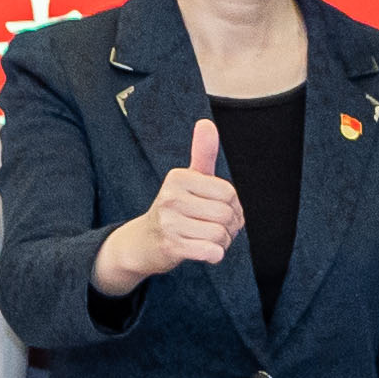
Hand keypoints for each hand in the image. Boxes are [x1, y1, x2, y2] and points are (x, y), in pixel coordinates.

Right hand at [97, 120, 244, 296]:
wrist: (144, 242)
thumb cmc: (176, 208)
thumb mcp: (188, 180)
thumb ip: (202, 153)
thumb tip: (206, 123)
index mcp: (178, 178)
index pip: (229, 193)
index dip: (234, 206)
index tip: (222, 211)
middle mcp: (171, 197)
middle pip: (227, 214)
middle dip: (231, 226)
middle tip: (218, 229)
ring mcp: (169, 222)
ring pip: (221, 234)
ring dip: (223, 242)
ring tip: (210, 240)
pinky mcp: (171, 246)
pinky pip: (211, 251)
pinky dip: (215, 255)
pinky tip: (206, 252)